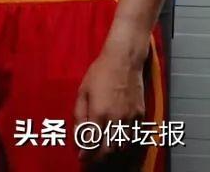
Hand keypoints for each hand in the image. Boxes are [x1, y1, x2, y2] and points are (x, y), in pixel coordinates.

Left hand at [74, 40, 146, 161]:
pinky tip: (117, 139)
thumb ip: (79, 116)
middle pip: (109, 149)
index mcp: (99, 113)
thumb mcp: (82, 92)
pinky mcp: (141, 116)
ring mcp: (131, 119)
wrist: (123, 61)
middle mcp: (116, 120)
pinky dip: (125, 142)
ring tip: (103, 149)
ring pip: (123, 146)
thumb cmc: (99, 74)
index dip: (86, 154)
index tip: (81, 158)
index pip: (93, 143)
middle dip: (99, 157)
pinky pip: (134, 136)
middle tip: (91, 157)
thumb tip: (78, 135)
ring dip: (112, 151)